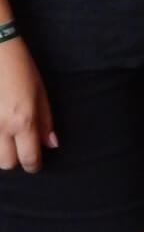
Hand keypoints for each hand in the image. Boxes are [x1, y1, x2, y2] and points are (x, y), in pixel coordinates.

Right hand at [0, 36, 56, 172]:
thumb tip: (51, 144)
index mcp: (23, 120)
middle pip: (7, 163)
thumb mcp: (40, 92)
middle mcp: (2, 127)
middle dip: (16, 159)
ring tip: (8, 135)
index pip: (29, 158)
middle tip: (20, 147)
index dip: (34, 165)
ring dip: (1, 151)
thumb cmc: (21, 67)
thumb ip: (46, 121)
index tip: (35, 163)